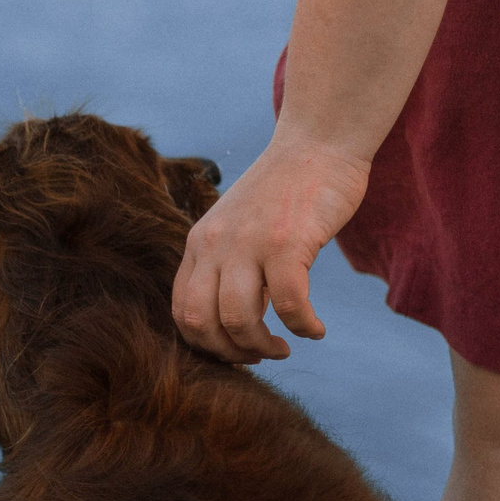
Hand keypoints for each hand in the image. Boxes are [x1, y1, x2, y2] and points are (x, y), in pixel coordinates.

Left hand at [172, 133, 369, 362]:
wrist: (318, 144)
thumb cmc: (285, 193)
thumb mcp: (239, 227)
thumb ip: (229, 267)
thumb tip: (237, 323)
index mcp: (199, 244)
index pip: (181, 310)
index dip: (204, 343)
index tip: (233, 351)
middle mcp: (215, 244)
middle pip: (201, 322)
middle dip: (229, 353)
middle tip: (258, 357)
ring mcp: (249, 243)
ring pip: (239, 320)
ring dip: (262, 348)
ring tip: (283, 349)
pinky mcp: (288, 242)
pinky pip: (288, 305)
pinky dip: (303, 328)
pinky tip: (315, 330)